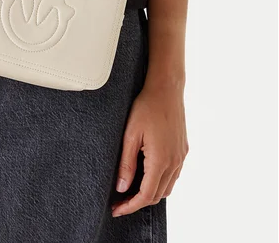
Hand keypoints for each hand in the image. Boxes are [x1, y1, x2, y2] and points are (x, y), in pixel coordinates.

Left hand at [111, 80, 188, 216]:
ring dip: (150, 193)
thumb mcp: (130, 135)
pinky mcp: (183, 150)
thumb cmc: (146, 107)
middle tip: (119, 201)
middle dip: (138, 202)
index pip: (145, 196)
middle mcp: (174, 162)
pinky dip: (160, 182)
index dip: (130, 206)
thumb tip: (122, 188)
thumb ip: (126, 163)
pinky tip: (147, 175)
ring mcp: (181, 157)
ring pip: (166, 187)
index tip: (116, 210)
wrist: (166, 89)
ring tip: (131, 190)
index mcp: (161, 160)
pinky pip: (173, 175)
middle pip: (157, 195)